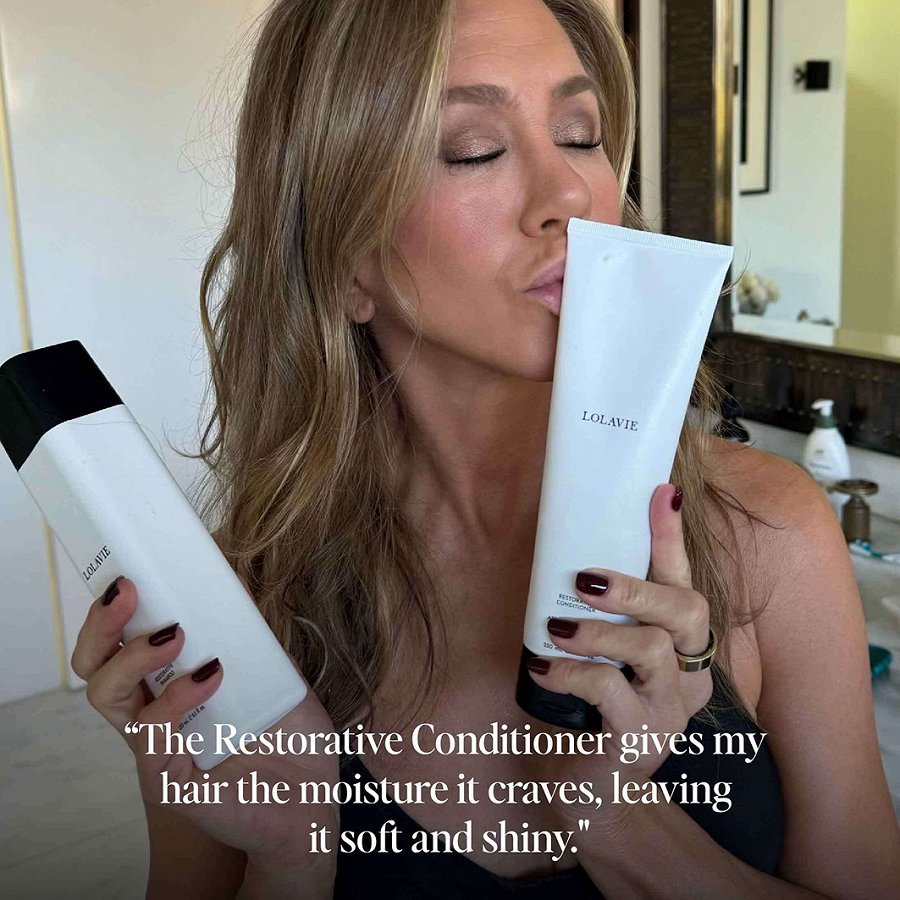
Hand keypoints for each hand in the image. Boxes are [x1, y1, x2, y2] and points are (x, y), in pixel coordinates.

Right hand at [71, 575, 338, 874]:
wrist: (315, 794)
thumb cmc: (289, 733)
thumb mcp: (272, 668)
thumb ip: (248, 631)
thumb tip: (234, 579)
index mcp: (169, 685)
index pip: (118, 643)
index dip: (112, 610)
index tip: (130, 572)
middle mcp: (153, 713)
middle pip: (95, 666)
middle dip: (104, 624)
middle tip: (131, 591)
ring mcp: (157, 748)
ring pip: (107, 697)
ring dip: (135, 657)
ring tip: (177, 634)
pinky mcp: (171, 782)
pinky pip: (151, 742)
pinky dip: (175, 700)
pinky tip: (210, 676)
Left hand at [525, 483, 713, 823]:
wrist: (590, 790)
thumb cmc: (592, 711)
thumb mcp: (597, 656)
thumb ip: (595, 617)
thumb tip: (563, 561)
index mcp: (678, 646)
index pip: (683, 581)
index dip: (671, 537)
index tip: (663, 491)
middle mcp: (687, 674)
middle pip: (686, 610)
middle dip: (636, 587)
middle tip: (587, 580)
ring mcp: (671, 709)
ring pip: (650, 647)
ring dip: (596, 631)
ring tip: (556, 628)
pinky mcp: (643, 739)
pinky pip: (611, 690)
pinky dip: (572, 672)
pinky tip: (545, 668)